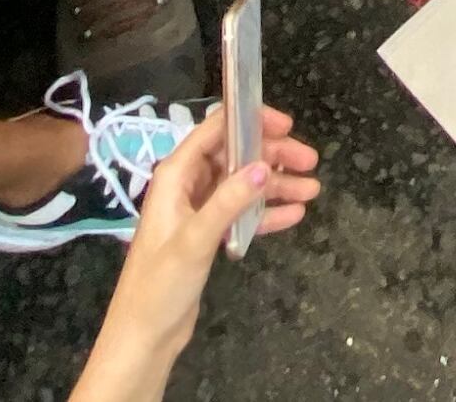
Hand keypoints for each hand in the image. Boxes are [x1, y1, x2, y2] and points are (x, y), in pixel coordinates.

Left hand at [88, 103, 322, 388]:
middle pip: (235, 156)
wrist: (144, 335)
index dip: (250, 121)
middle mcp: (188, 187)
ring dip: (276, 185)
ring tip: (312, 190)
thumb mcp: (194, 240)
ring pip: (243, 185)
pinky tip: (294, 215)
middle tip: (310, 162)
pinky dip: (266, 213)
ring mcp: (199, 211)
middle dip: (273, 156)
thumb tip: (264, 167)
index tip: (286, 125)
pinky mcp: (209, 235)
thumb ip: (228, 201)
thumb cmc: (159, 285)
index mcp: (175, 176)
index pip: (215, 131)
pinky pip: (243, 214)